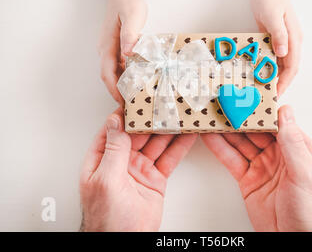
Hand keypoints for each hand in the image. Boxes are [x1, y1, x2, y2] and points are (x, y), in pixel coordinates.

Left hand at [80, 110, 196, 231]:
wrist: (126, 242)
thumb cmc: (107, 218)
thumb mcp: (107, 180)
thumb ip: (114, 149)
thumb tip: (114, 121)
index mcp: (103, 159)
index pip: (115, 128)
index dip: (127, 112)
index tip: (139, 95)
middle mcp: (122, 161)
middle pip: (139, 133)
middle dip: (152, 117)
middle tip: (166, 101)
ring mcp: (140, 169)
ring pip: (157, 143)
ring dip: (169, 129)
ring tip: (181, 113)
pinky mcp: (156, 178)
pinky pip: (169, 159)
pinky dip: (179, 147)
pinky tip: (187, 136)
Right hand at [98, 0, 146, 103]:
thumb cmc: (128, 3)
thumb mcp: (132, 17)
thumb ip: (130, 35)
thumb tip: (127, 54)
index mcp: (107, 46)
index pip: (107, 74)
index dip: (114, 89)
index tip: (123, 102)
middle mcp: (106, 50)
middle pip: (109, 77)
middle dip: (118, 92)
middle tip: (132, 104)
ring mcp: (110, 49)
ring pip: (114, 72)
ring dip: (123, 85)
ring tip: (136, 96)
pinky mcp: (116, 47)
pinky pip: (119, 66)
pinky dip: (127, 75)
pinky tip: (139, 79)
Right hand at [201, 105, 311, 231]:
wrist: (295, 240)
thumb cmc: (311, 211)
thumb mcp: (305, 173)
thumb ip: (293, 142)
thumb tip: (286, 112)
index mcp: (298, 149)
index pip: (277, 123)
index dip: (261, 110)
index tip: (247, 96)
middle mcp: (279, 155)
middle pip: (255, 131)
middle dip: (239, 118)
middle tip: (223, 103)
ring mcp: (262, 166)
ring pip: (241, 143)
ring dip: (226, 130)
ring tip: (212, 116)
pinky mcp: (248, 179)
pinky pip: (232, 160)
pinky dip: (220, 149)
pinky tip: (210, 138)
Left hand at [252, 0, 302, 96]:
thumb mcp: (272, 16)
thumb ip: (278, 35)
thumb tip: (283, 53)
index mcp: (293, 38)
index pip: (292, 67)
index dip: (285, 82)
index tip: (277, 93)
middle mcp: (291, 42)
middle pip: (288, 69)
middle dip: (280, 83)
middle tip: (268, 96)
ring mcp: (283, 40)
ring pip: (280, 65)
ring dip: (273, 76)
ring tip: (263, 88)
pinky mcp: (274, 38)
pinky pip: (273, 57)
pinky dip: (268, 66)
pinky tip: (259, 73)